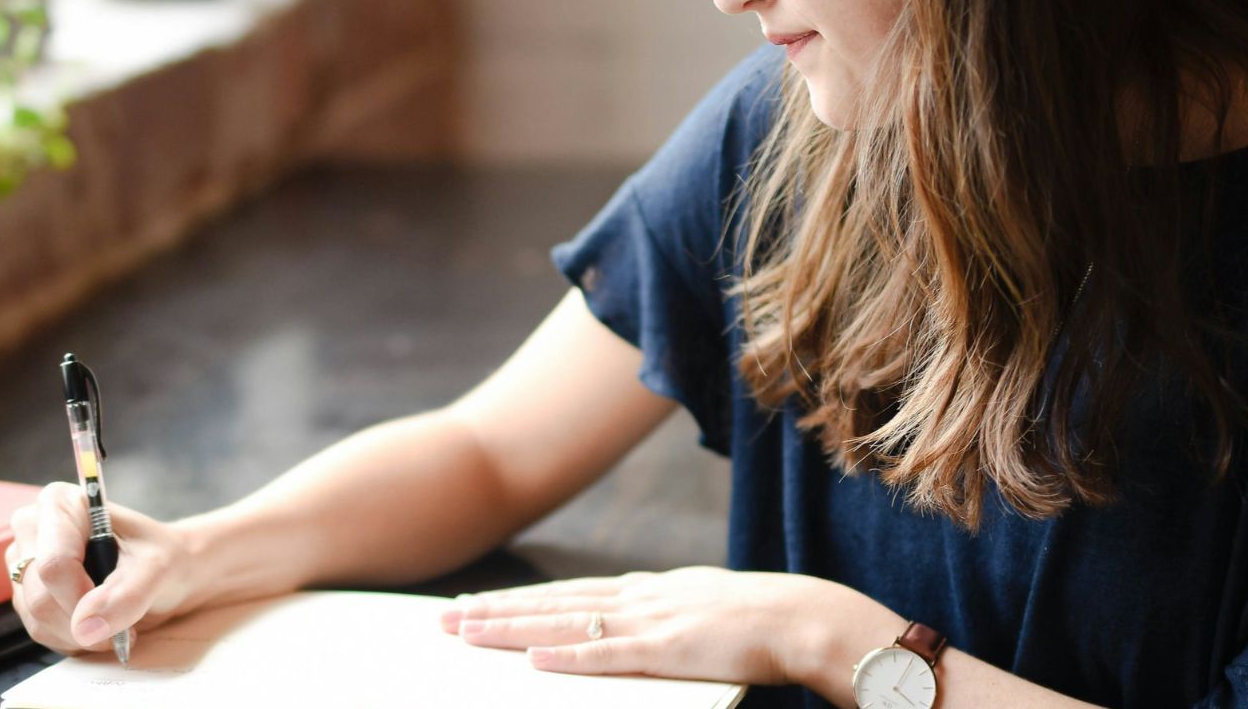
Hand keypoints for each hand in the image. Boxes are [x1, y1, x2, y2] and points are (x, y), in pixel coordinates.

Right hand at [5, 483, 196, 654]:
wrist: (168, 573)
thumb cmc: (162, 558)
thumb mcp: (158, 569)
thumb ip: (126, 595)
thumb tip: (85, 627)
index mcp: (60, 504)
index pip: (53, 564)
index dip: (81, 598)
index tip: (115, 609)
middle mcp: (33, 529)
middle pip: (41, 596)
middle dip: (85, 621)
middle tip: (124, 619)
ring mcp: (25, 563)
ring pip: (38, 619)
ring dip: (81, 634)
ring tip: (115, 619)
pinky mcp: (26, 594)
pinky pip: (41, 631)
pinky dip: (74, 638)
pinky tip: (97, 623)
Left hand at [437, 566, 838, 685]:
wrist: (802, 617)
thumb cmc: (757, 621)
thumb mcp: (697, 607)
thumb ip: (660, 615)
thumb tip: (628, 623)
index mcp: (645, 590)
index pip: (566, 593)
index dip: (518, 600)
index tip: (476, 605)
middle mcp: (637, 598)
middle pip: (551, 603)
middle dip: (495, 611)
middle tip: (445, 619)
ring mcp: (649, 621)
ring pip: (564, 623)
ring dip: (512, 629)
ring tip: (467, 632)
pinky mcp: (666, 650)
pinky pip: (606, 655)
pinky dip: (567, 655)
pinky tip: (532, 657)